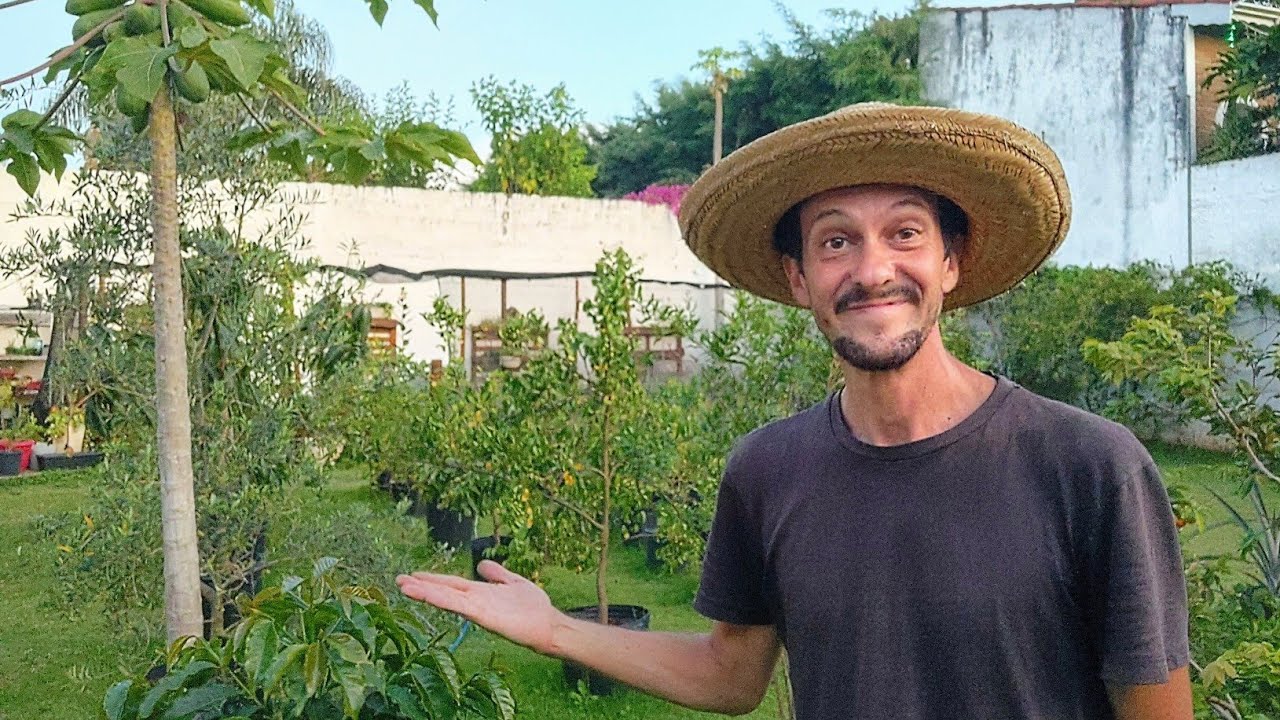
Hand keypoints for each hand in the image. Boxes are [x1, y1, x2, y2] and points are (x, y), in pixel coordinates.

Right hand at [397, 561, 559, 654]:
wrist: (548, 626)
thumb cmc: (533, 608)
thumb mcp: (513, 582)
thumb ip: (497, 574)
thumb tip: (481, 564)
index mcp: (480, 593)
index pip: (452, 585)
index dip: (433, 580)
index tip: (412, 575)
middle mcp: (475, 601)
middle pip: (445, 591)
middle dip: (422, 586)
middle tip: (398, 580)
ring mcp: (478, 609)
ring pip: (447, 598)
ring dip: (426, 592)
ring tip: (403, 586)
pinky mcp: (483, 615)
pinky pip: (460, 605)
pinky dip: (443, 599)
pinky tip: (429, 594)